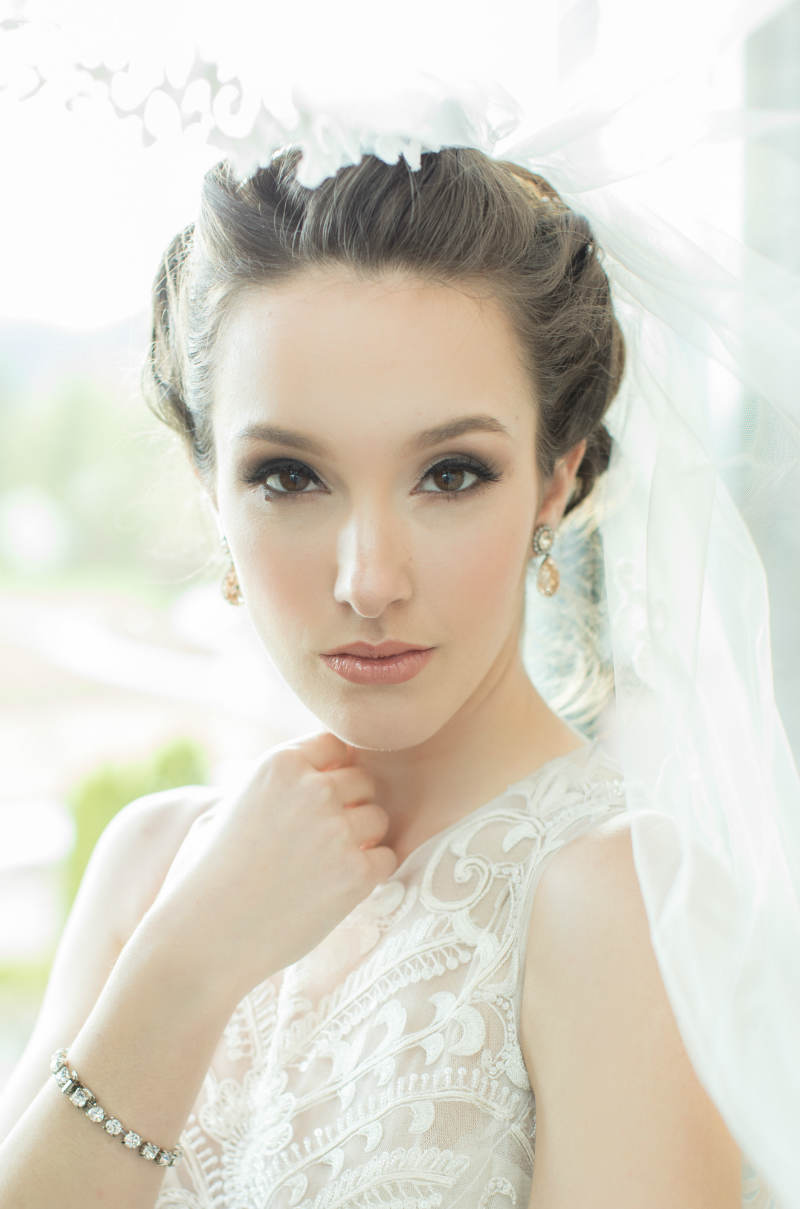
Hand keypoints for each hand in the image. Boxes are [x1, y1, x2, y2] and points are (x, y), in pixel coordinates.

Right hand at [140, 730, 396, 1001]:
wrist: (202, 939)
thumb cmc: (209, 874)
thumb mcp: (230, 805)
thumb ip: (275, 782)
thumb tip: (319, 766)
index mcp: (280, 764)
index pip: (335, 745)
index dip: (330, 773)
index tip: (312, 803)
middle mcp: (313, 789)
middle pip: (363, 782)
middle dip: (348, 808)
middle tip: (315, 843)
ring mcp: (338, 830)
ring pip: (378, 819)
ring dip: (361, 841)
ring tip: (321, 868)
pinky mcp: (356, 873)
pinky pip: (387, 859)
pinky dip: (369, 875)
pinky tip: (333, 889)